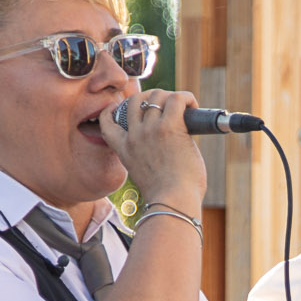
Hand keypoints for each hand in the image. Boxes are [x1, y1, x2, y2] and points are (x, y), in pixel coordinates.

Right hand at [95, 88, 206, 214]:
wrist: (172, 204)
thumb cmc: (167, 198)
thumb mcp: (145, 176)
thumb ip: (147, 159)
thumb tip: (169, 150)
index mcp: (124, 150)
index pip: (107, 120)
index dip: (114, 108)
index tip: (125, 107)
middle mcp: (134, 136)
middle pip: (136, 100)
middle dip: (152, 98)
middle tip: (169, 109)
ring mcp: (150, 130)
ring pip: (157, 96)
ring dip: (173, 98)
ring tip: (185, 110)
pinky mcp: (170, 127)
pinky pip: (177, 99)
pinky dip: (187, 98)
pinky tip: (193, 107)